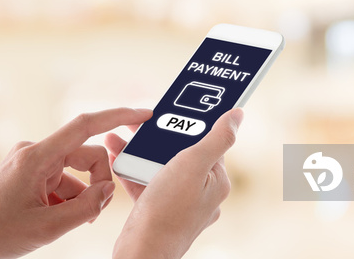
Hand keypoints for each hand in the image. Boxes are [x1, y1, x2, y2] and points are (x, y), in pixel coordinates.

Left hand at [0, 108, 152, 257]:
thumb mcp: (48, 227)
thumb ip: (87, 207)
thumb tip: (108, 190)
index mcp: (37, 157)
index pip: (86, 125)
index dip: (119, 116)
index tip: (144, 115)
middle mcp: (35, 151)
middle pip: (86, 156)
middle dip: (97, 184)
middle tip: (92, 213)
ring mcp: (31, 161)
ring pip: (75, 172)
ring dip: (80, 196)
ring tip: (64, 223)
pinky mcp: (28, 171)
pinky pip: (61, 179)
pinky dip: (66, 198)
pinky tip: (54, 218)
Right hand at [105, 108, 242, 258]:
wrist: (141, 252)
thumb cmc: (168, 211)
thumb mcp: (193, 165)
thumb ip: (217, 138)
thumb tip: (238, 114)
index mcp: (217, 181)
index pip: (208, 142)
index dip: (188, 124)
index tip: (172, 108)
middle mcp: (202, 193)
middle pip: (181, 153)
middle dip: (157, 137)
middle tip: (137, 121)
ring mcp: (180, 204)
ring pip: (160, 168)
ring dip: (139, 150)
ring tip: (119, 135)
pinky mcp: (159, 212)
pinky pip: (146, 183)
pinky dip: (132, 169)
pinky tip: (116, 156)